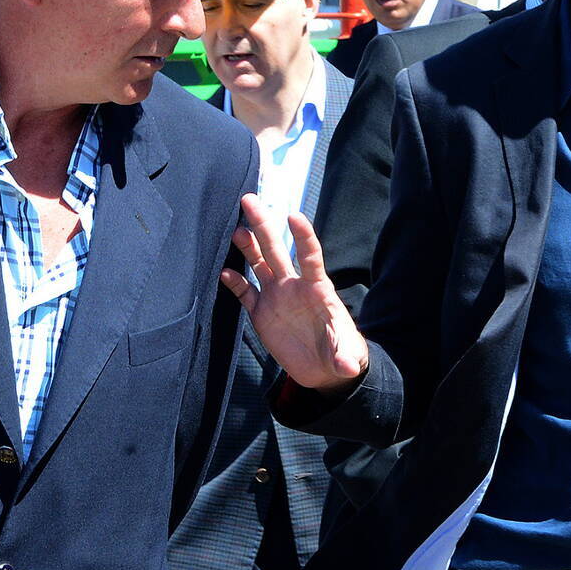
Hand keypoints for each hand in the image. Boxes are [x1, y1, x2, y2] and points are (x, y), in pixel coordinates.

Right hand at [220, 194, 368, 394]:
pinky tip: (223, 271)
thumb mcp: (346, 357)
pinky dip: (234, 282)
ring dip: (247, 247)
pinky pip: (245, 293)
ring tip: (234, 229)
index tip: (293, 215)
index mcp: (317, 289)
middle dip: (263, 225)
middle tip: (249, 199)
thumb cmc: (341, 355)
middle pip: (276, 249)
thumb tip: (347, 367)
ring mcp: (276, 297)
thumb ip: (344, 357)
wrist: (324, 370)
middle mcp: (294, 286)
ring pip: (258, 264)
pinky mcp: (262, 313)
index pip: (310, 255)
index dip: (303, 236)